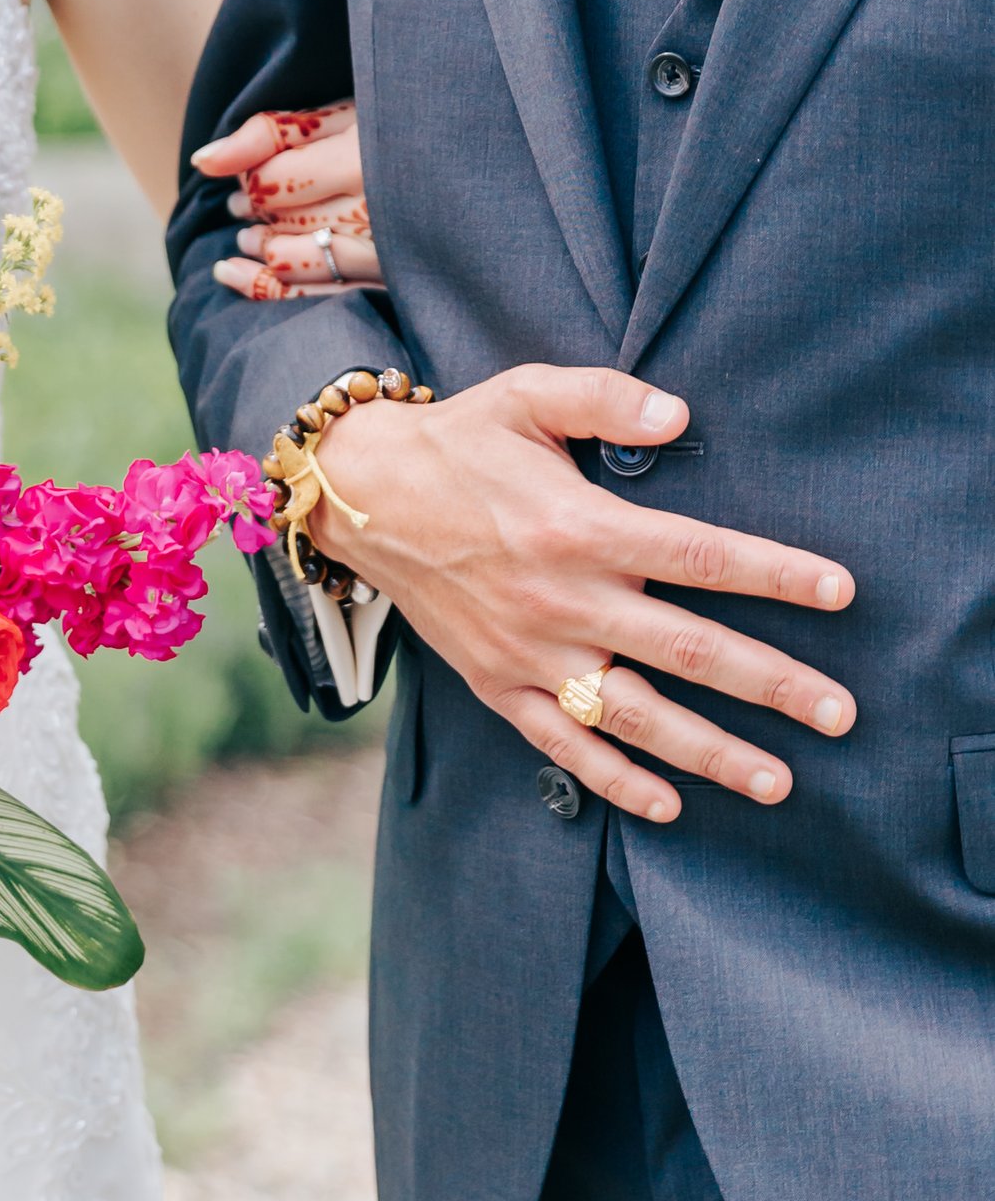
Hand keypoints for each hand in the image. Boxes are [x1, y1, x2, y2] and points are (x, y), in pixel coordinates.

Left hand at [190, 102, 382, 298]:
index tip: (248, 179)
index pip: (272, 182)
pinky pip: (319, 299)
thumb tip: (202, 161)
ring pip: (294, 262)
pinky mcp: (391, 284)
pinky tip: (240, 277)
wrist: (492, 166)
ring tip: (248, 239)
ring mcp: (385, 255)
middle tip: (242, 208)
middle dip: (252, 214)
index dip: (249, 180)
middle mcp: (374, 212)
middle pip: (282, 221)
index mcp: (360, 161)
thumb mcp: (344, 116)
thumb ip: (270, 133)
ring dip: (260, 251)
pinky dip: (273, 291)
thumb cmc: (401, 131)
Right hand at [310, 366, 855, 822]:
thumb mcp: (526, 395)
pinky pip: (562, 744)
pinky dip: (613, 780)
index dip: (775, 574)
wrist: (359, 496)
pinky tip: (666, 805)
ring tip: (777, 781)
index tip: (839, 593)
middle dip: (773, 684)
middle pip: (689, 650)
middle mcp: (562, 599)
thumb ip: (606, 398)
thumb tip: (680, 415)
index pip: (700, 555)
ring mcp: (530, 651)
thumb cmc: (457, 442)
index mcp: (580, 527)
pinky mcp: (498, 684)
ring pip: (635, 715)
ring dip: (710, 752)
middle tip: (840, 714)